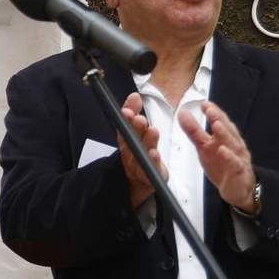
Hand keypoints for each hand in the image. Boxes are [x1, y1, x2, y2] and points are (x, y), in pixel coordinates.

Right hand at [118, 92, 167, 206]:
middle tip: (140, 118)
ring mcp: (138, 165)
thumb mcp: (137, 132)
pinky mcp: (148, 177)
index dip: (125, 119)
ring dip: (146, 142)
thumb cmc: (139, 153)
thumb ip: (134, 113)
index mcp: (126, 140)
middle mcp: (129, 152)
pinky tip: (155, 153)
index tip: (129, 110)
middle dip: (134, 128)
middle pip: (130, 140)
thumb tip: (134, 96)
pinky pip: (149, 170)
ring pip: (140, 154)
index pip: (123, 127)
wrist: (140, 182)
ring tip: (152, 131)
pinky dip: (152, 162)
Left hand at [177, 101, 258, 213]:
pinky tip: (222, 150)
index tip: (204, 103)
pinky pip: (235, 164)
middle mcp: (233, 145)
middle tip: (209, 109)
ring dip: (224, 134)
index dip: (213, 112)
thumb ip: (194, 131)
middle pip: (227, 130)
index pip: (220, 122)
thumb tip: (182, 113)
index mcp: (225, 138)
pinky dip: (229, 157)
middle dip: (219, 118)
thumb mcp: (204, 147)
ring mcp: (238, 158)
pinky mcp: (239, 172)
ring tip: (216, 124)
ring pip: (232, 144)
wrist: (238, 189)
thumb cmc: (222, 165)